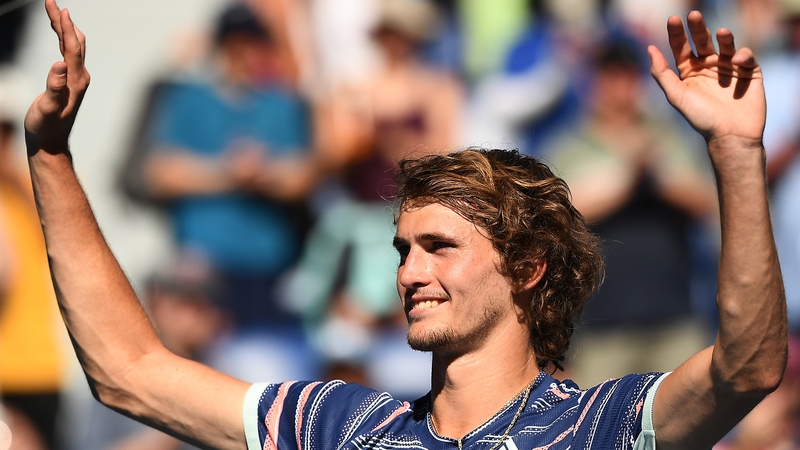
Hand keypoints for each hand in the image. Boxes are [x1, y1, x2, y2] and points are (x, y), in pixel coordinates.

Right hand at [24, 0, 89, 154]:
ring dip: (63, 28)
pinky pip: (68, 54)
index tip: (59, 9)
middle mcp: (79, 78)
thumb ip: (54, 87)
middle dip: (64, 21)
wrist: (51, 142)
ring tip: (53, 11)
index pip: (72, 48)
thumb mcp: (48, 108)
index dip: (65, 27)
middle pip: (75, 43)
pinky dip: (62, 39)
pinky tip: (57, 34)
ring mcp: (76, 79)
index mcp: (76, 81)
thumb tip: (59, 65)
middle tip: (51, 2)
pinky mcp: (70, 82)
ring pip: (72, 47)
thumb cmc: (47, 128)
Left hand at [649, 11, 764, 148]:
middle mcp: (708, 66)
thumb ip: (662, 73)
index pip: (681, 47)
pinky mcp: (749, 72)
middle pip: (702, 41)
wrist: (730, 136)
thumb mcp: (677, 96)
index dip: (677, 33)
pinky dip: (743, 54)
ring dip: (724, 37)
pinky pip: (746, 56)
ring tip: (722, 32)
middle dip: (698, 27)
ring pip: (726, 45)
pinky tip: (737, 60)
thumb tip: (649, 49)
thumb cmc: (700, 118)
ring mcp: (729, 68)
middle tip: (694, 15)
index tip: (673, 19)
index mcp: (689, 71)